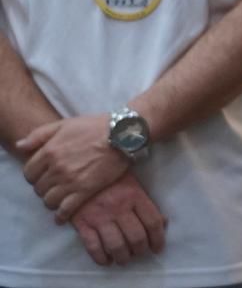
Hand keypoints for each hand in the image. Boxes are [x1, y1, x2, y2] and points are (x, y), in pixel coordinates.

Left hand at [18, 115, 132, 222]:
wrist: (123, 134)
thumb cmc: (94, 126)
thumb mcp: (64, 124)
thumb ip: (39, 135)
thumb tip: (19, 147)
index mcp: (49, 151)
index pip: (28, 173)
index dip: (34, 176)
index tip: (42, 175)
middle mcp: (56, 168)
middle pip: (38, 188)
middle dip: (43, 188)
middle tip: (53, 185)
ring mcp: (70, 181)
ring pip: (49, 200)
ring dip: (51, 201)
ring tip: (59, 198)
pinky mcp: (85, 190)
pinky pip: (66, 209)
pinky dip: (61, 216)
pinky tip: (61, 216)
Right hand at [70, 173, 165, 266]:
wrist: (79, 173)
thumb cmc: (110, 178)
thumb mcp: (133, 184)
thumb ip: (146, 203)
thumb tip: (163, 223)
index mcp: (135, 195)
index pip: (152, 222)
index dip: (158, 239)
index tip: (157, 248)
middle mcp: (119, 208)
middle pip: (136, 237)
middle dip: (140, 250)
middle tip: (139, 252)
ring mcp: (100, 217)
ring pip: (116, 246)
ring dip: (123, 257)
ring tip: (124, 259)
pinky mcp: (82, 224)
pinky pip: (93, 247)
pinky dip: (101, 258)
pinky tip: (106, 260)